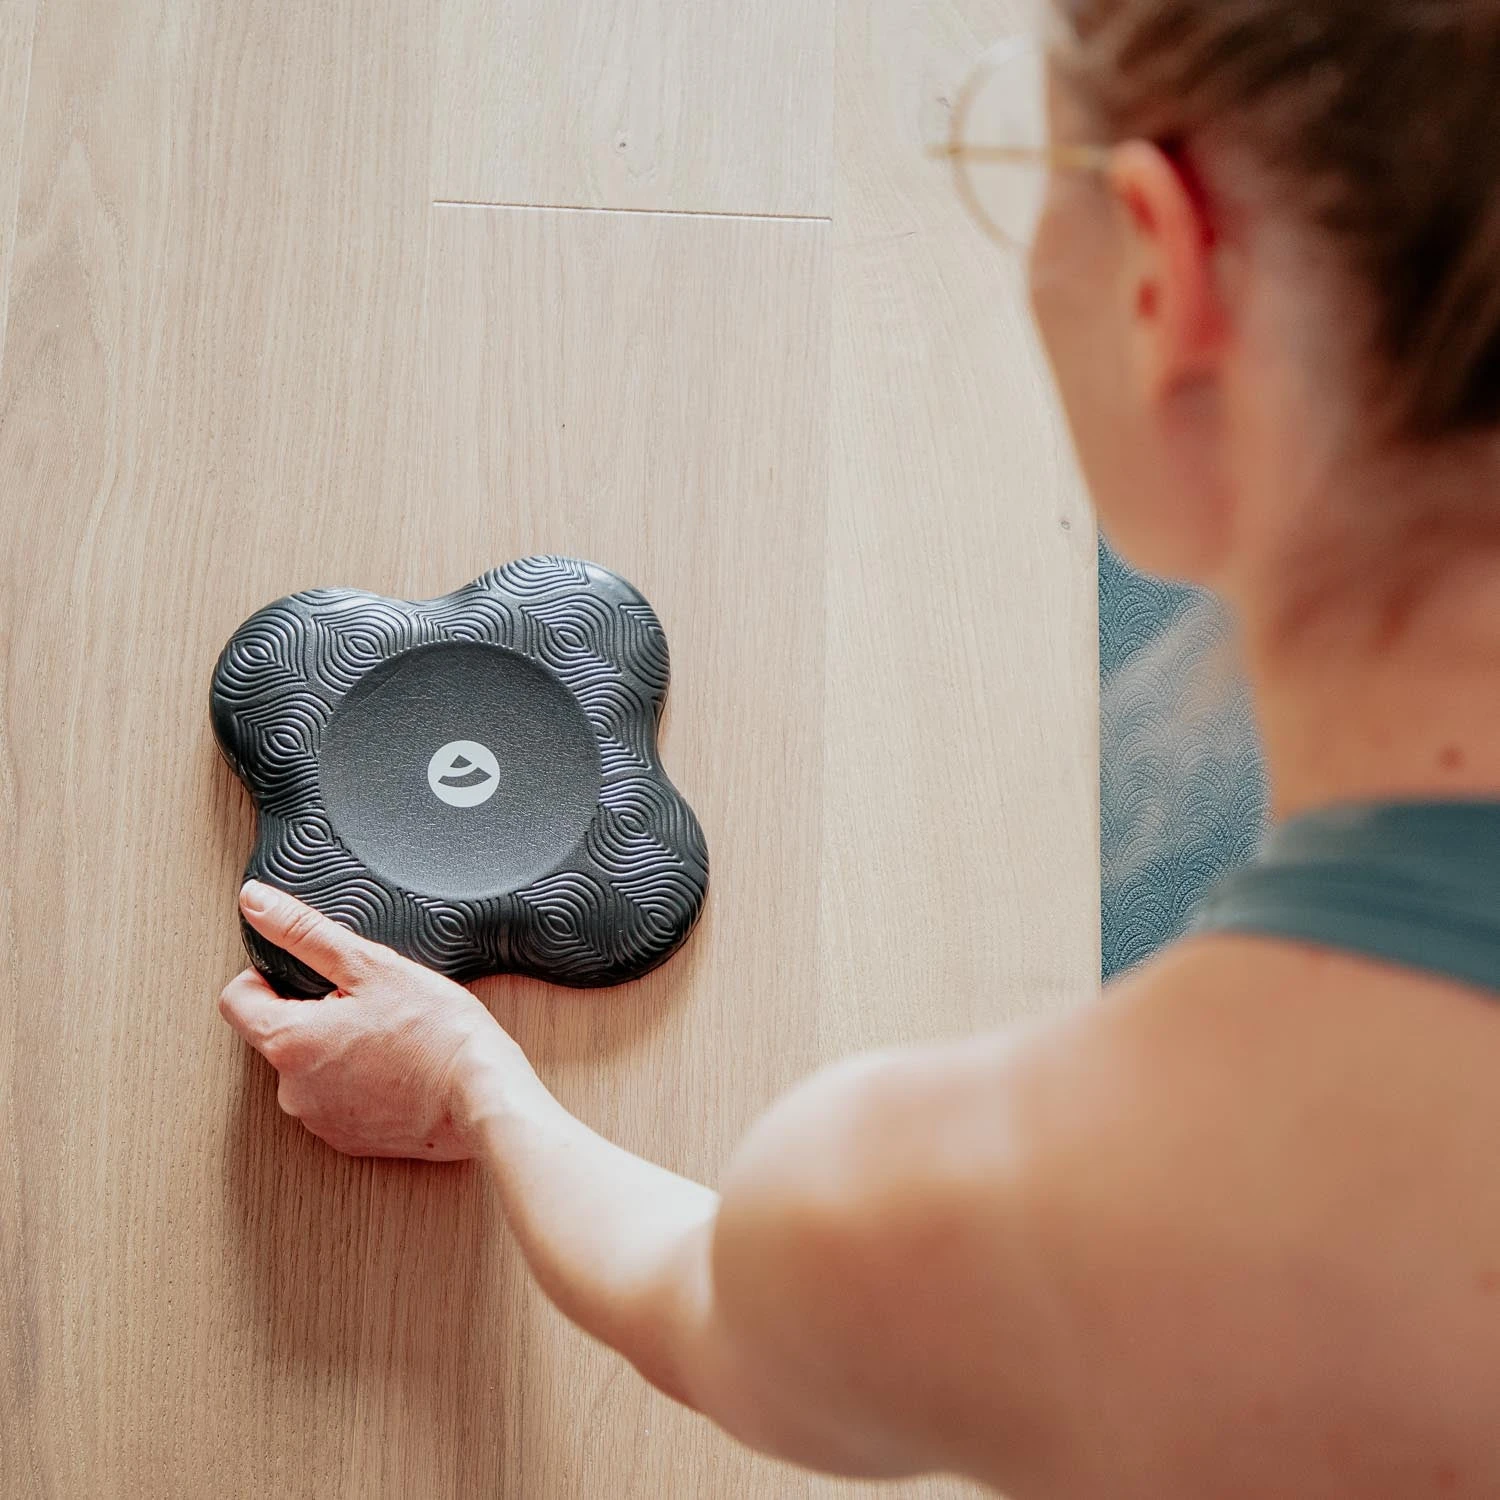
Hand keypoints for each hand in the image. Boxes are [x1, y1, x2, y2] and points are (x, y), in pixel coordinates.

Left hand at [218, 881, 527, 1158]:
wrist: (482, 1097)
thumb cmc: (437, 1034)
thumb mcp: (370, 965)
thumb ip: (304, 932)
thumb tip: (256, 903)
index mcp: (288, 1042)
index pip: (236, 999)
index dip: (267, 975)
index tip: (307, 973)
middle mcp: (292, 1090)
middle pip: (278, 1034)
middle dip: (314, 1014)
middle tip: (367, 1003)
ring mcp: (321, 1120)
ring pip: (310, 1068)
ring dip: (337, 1049)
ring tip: (390, 1037)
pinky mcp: (350, 1140)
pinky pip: (338, 1099)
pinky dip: (360, 1081)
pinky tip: (398, 1067)